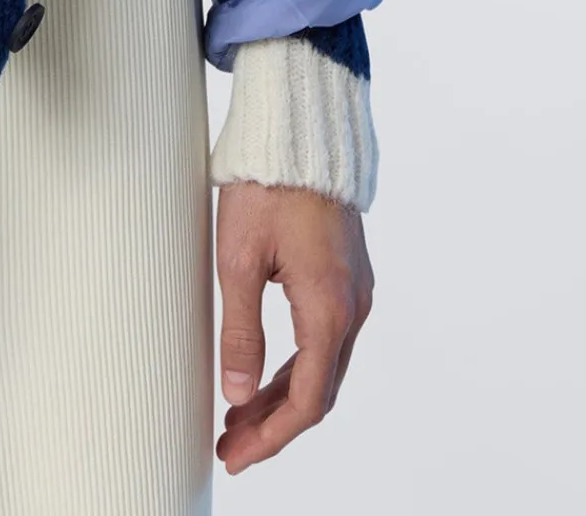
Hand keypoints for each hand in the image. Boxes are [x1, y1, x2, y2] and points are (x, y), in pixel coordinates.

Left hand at [215, 183, 371, 474]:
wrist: (301, 130)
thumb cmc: (266, 184)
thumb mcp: (238, 259)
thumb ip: (241, 330)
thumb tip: (238, 395)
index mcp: (328, 309)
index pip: (307, 401)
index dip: (272, 437)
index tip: (237, 455)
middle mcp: (352, 307)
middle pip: (318, 390)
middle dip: (274, 425)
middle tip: (230, 446)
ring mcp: (354, 292)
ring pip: (323, 366)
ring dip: (283, 397)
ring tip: (238, 418)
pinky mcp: (346, 276)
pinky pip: (326, 339)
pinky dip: (295, 366)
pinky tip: (264, 374)